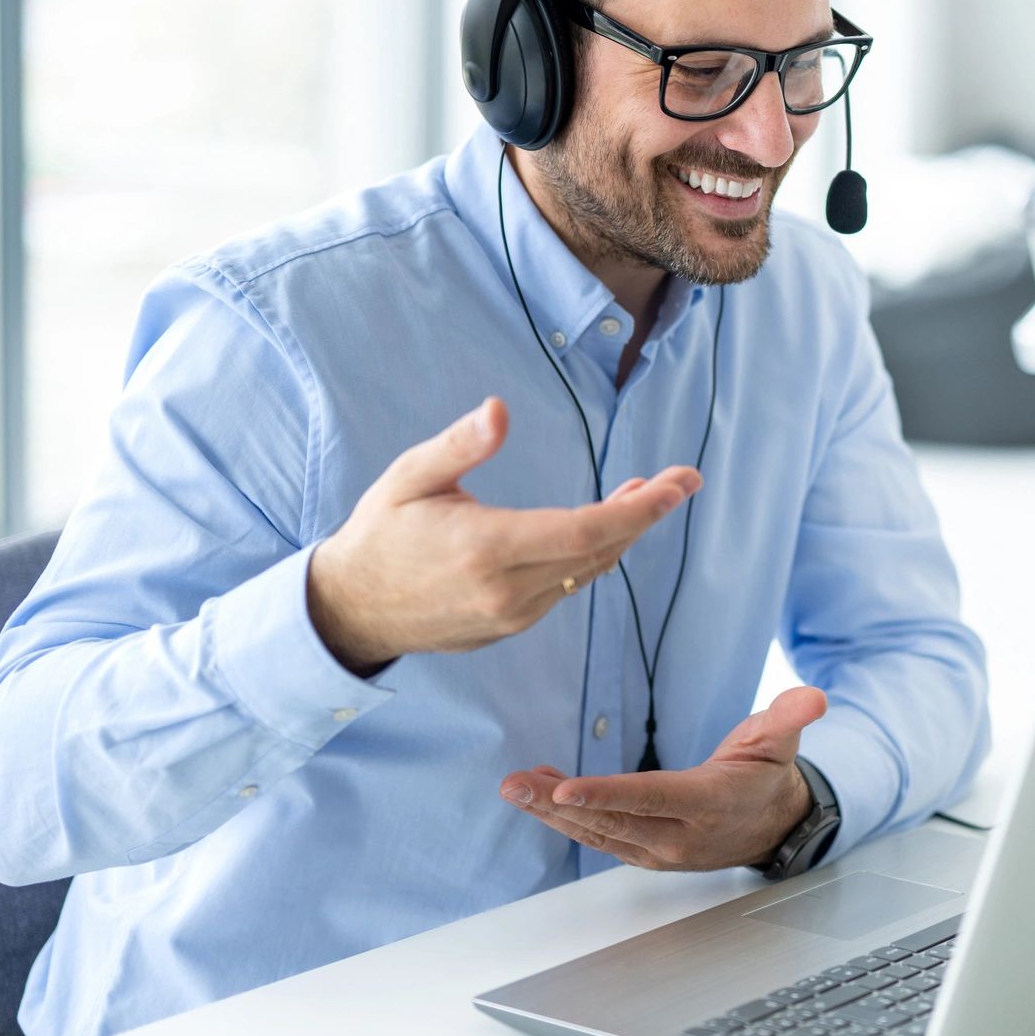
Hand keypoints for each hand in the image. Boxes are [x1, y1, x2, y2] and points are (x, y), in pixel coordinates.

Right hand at [306, 397, 700, 672]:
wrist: (351, 609)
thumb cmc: (381, 532)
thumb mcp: (410, 478)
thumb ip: (458, 446)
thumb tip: (500, 409)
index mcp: (486, 548)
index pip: (585, 530)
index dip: (640, 510)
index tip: (679, 484)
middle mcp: (507, 590)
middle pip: (599, 552)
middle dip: (647, 514)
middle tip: (684, 480)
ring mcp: (511, 615)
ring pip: (588, 572)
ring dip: (623, 533)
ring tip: (647, 494)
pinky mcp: (510, 626)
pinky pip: (568, 588)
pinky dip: (594, 555)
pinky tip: (604, 526)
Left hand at [499, 686, 829, 870]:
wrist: (773, 825)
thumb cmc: (767, 774)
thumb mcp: (782, 739)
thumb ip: (791, 715)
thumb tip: (814, 697)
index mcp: (708, 802)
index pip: (650, 798)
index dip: (605, 794)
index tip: (563, 788)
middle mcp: (679, 834)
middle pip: (610, 820)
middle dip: (556, 803)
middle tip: (514, 785)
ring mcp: (659, 849)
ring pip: (596, 832)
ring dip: (550, 811)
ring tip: (514, 788)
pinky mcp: (645, 852)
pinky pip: (598, 835)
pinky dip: (565, 816)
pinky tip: (538, 793)